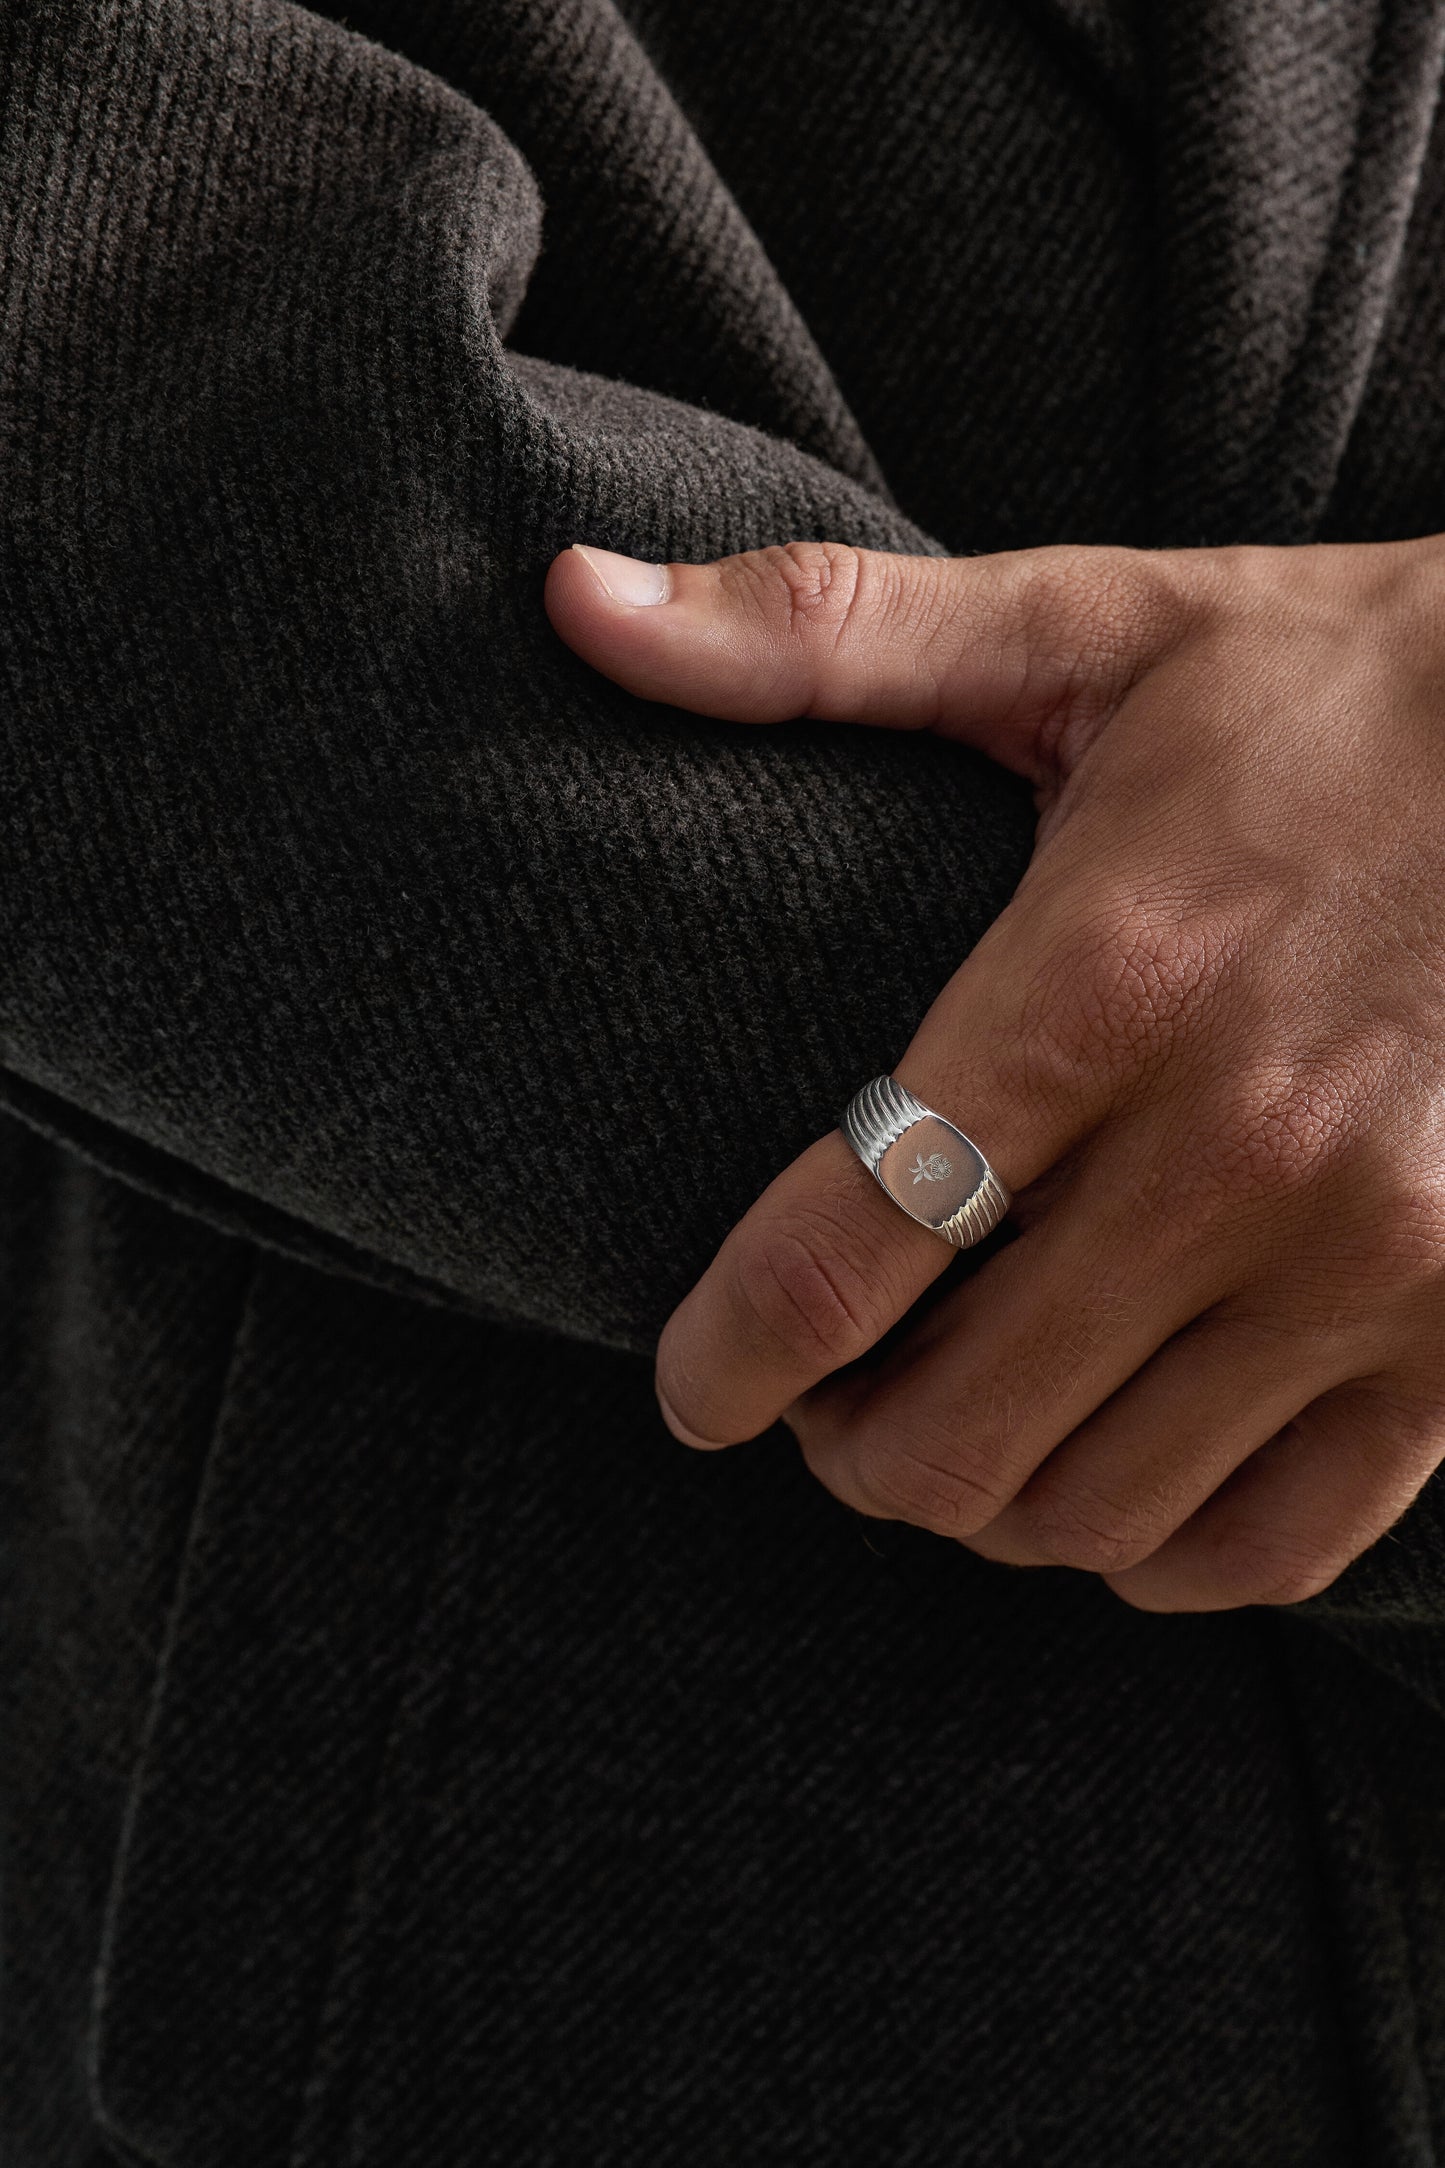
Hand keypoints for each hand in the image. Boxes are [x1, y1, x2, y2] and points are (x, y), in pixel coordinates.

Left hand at [544, 534, 1444, 1611]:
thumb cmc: (1334, 688)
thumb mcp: (1084, 630)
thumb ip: (818, 637)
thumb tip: (571, 595)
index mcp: (1105, 977)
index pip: (842, 1251)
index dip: (725, 1360)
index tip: (690, 1390)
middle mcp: (1240, 1145)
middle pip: (953, 1433)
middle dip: (846, 1450)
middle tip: (826, 1402)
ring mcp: (1375, 1260)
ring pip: (1098, 1512)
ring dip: (987, 1506)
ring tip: (955, 1431)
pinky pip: (1277, 1544)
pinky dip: (1157, 1556)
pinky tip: (1111, 1483)